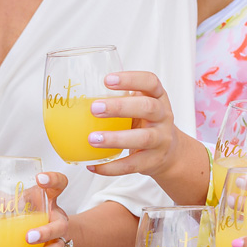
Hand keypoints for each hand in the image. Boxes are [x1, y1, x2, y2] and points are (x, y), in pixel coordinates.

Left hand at [20, 172, 69, 246]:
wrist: (41, 231)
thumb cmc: (22, 210)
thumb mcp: (7, 201)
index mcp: (47, 199)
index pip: (59, 184)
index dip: (53, 180)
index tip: (41, 179)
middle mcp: (55, 218)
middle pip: (59, 224)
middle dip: (46, 232)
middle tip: (28, 236)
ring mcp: (55, 238)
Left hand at [84, 71, 208, 204]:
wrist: (169, 152)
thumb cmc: (145, 123)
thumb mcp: (138, 106)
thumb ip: (119, 99)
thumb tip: (77, 98)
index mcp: (157, 97)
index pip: (150, 82)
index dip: (131, 79)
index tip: (107, 80)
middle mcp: (163, 116)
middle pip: (148, 107)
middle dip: (120, 107)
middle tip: (94, 108)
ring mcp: (160, 139)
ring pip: (143, 138)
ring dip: (115, 139)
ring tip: (92, 139)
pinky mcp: (152, 161)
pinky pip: (132, 165)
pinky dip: (111, 167)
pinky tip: (93, 166)